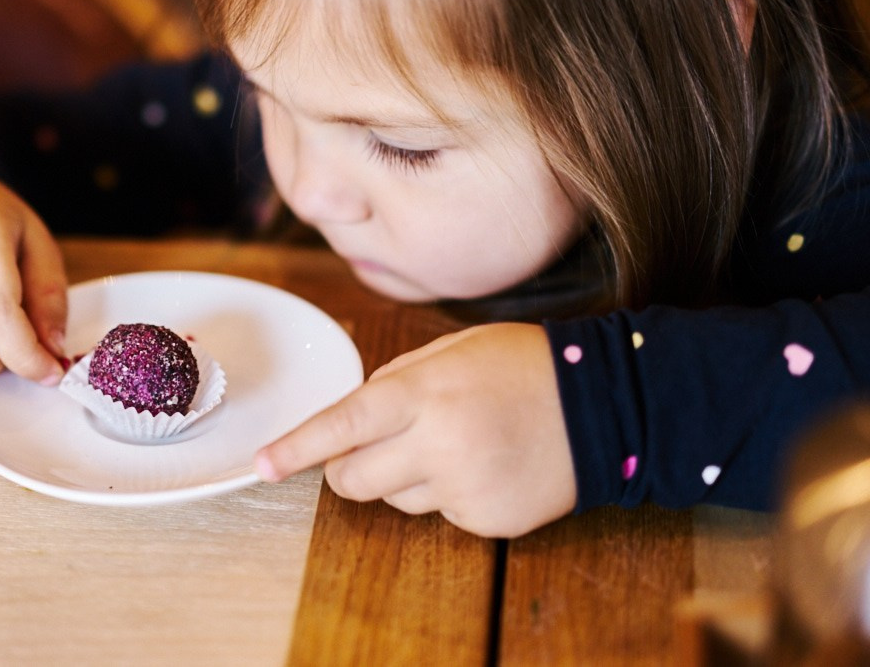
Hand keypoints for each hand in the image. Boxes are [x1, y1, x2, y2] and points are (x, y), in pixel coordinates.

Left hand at [254, 323, 576, 536]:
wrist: (606, 404)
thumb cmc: (526, 365)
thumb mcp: (455, 350)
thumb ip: (397, 378)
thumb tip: (354, 415)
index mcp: (424, 393)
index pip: (342, 426)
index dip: (297, 447)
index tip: (262, 465)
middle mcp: (438, 444)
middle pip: (353, 480)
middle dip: (347, 467)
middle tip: (380, 444)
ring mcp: (464, 488)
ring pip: (394, 500)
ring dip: (404, 478)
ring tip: (457, 442)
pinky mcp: (487, 520)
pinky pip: (441, 515)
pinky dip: (450, 494)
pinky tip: (486, 464)